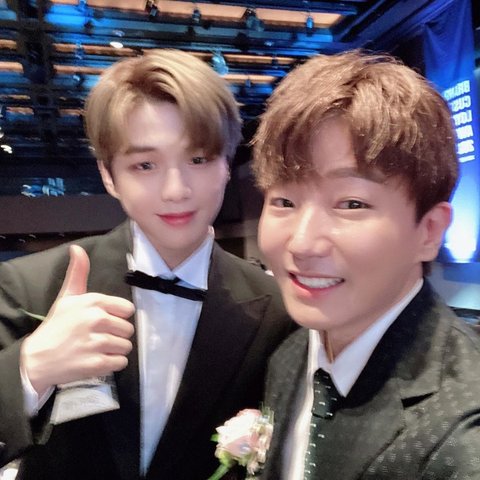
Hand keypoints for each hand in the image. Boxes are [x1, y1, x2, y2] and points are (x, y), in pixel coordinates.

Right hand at [21, 245, 134, 395]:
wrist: (36, 358)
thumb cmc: (56, 326)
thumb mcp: (67, 296)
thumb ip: (78, 273)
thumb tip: (77, 248)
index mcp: (93, 302)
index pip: (128, 309)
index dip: (118, 316)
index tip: (105, 321)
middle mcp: (96, 319)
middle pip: (128, 329)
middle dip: (117, 334)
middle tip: (99, 337)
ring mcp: (96, 342)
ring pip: (126, 346)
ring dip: (115, 350)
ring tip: (98, 349)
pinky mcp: (96, 363)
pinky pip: (121, 362)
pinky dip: (113, 363)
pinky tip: (98, 360)